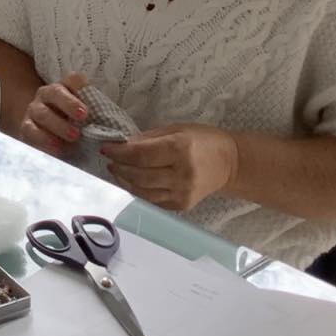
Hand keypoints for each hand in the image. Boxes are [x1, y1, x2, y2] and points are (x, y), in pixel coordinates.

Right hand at [20, 72, 88, 155]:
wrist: (48, 136)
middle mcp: (47, 94)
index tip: (91, 99)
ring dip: (59, 125)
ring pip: (43, 113)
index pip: (73, 79)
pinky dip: (43, 139)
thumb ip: (96, 115)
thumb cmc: (73, 125)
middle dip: (69, 104)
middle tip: (83, 117)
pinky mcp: (26, 127)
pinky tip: (57, 147)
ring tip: (74, 137)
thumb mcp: (86, 117)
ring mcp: (34, 109)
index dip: (81, 86)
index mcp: (65, 87)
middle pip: (55, 92)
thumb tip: (112, 128)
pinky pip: (31, 130)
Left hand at [101, 124, 238, 211]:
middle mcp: (182, 174)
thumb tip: (122, 144)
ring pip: (143, 191)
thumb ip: (148, 138)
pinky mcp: (181, 206)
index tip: (106, 149)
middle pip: (139, 175)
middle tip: (110, 160)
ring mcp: (182, 193)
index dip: (120, 153)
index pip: (141, 154)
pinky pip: (152, 200)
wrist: (229, 164)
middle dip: (120, 167)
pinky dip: (138, 191)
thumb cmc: (203, 141)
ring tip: (117, 171)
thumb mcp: (176, 129)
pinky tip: (132, 182)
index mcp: (180, 149)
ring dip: (125, 181)